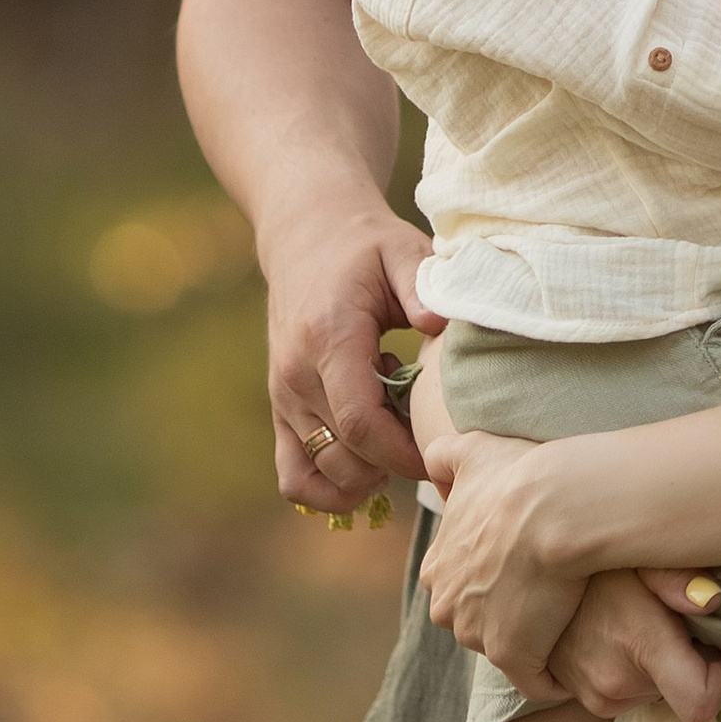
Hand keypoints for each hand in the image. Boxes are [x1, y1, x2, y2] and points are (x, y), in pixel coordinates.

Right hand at [267, 190, 439, 512]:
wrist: (307, 233)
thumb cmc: (365, 246)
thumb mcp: (401, 250)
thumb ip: (421, 286)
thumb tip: (440, 326)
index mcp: (329, 338)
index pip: (361, 422)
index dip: (403, 452)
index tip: (441, 449)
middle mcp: (296, 375)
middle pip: (344, 456)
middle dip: (394, 465)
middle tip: (428, 438)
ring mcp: (282, 397)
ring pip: (319, 473)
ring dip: (366, 476)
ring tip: (397, 440)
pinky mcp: (280, 409)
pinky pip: (293, 476)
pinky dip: (329, 488)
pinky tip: (367, 462)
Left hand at [421, 426, 584, 697]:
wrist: (556, 507)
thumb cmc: (520, 476)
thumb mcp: (473, 452)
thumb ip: (444, 455)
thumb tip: (431, 462)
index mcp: (438, 568)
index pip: (467, 585)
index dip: (502, 575)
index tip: (533, 564)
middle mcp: (448, 607)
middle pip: (483, 620)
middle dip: (513, 613)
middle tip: (555, 592)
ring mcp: (478, 636)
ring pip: (511, 646)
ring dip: (537, 640)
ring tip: (573, 620)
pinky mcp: (513, 657)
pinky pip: (538, 679)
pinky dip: (556, 674)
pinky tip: (579, 653)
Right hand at [545, 571, 720, 721]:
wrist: (529, 572)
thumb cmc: (592, 557)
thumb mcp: (638, 554)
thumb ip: (677, 576)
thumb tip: (716, 600)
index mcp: (639, 646)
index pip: (700, 701)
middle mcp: (617, 683)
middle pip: (686, 693)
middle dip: (702, 664)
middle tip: (695, 623)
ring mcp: (597, 696)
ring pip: (660, 693)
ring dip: (669, 668)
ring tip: (657, 624)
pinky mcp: (583, 699)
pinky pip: (633, 693)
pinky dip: (643, 672)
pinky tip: (633, 635)